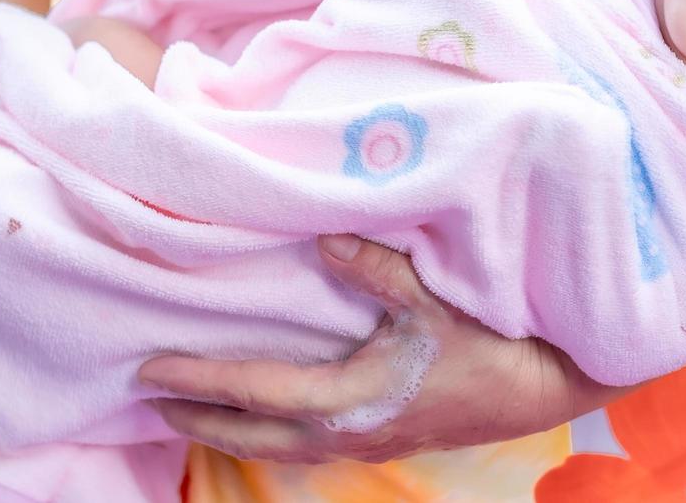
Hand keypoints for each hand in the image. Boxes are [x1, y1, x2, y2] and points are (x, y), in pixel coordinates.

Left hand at [138, 235, 621, 463]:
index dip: (200, 378)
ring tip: (188, 412)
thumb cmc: (489, 344)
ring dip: (228, 430)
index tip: (150, 367)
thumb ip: (377, 269)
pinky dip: (267, 434)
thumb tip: (323, 238)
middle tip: (148, 397)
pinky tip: (260, 419)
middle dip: (197, 415)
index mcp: (349, 399)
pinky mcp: (378, 440)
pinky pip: (303, 445)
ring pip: (275, 446)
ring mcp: (362, 443)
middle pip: (251, 432)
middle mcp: (345, 431)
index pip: (255, 390)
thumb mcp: (434, 300)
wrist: (537, 390)